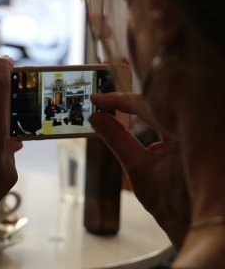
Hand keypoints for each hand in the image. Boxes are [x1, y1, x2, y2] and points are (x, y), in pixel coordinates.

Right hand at [89, 92, 189, 248]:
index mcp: (187, 131)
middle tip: (108, 71)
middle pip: (159, 95)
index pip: (150, 104)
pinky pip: (169, 112)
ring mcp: (194, 128)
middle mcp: (193, 125)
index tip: (97, 99)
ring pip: (164, 101)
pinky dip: (150, 106)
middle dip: (132, 83)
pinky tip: (131, 102)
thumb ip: (116, 139)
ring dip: (140, 92)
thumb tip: (96, 117)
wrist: (196, 223)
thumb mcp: (138, 169)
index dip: (120, 99)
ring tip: (116, 79)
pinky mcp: (193, 133)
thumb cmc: (173, 203)